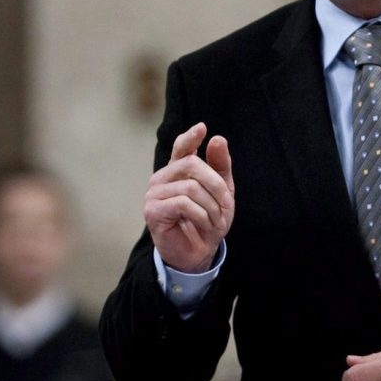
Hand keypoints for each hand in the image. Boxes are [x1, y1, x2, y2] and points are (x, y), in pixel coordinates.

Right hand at [143, 122, 234, 272]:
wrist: (199, 253)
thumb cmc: (208, 220)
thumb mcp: (222, 192)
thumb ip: (220, 166)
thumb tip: (217, 139)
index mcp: (178, 170)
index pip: (181, 147)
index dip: (190, 137)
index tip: (202, 128)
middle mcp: (163, 177)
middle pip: (192, 165)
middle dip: (216, 185)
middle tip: (227, 204)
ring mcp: (154, 193)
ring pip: (191, 187)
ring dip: (212, 206)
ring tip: (216, 220)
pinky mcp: (152, 210)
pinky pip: (183, 203)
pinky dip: (202, 215)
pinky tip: (205, 225)